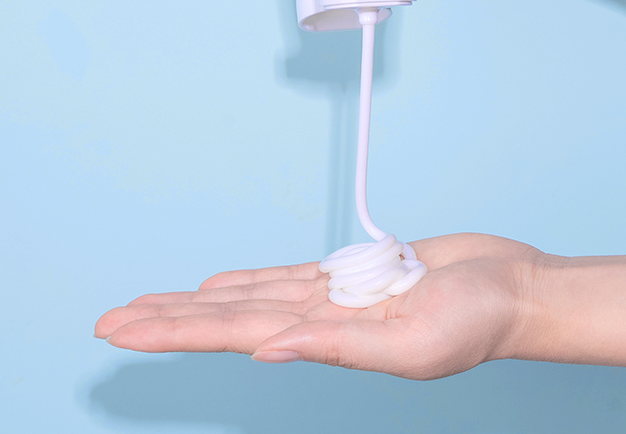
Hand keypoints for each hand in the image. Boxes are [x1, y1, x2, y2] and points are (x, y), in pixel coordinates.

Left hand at [94, 233, 540, 378]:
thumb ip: (337, 348)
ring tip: (155, 302)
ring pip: (252, 294)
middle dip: (167, 318)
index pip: (230, 333)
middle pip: (226, 315)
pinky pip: (289, 276)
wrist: (514, 292)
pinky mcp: (354, 273)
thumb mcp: (412, 343)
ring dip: (200, 300)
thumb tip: (268, 353)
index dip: (173, 329)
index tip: (122, 330)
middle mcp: (319, 320)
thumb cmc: (477, 322)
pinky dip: (250, 279)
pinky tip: (223, 285)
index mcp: (326, 339)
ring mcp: (334, 297)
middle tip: (111, 321)